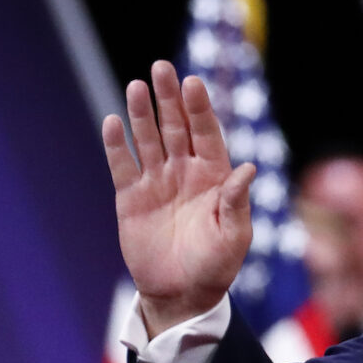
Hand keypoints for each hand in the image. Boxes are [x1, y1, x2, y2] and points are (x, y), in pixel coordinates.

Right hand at [103, 61, 254, 337]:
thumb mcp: (233, 236)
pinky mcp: (131, 198)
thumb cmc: (216, 266)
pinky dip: (117, 145)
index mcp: (214, 177)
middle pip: (176, 127)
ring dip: (141, 114)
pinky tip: (112, 122)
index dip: (199, 109)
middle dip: (169, 98)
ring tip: (136, 86)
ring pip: (148, 140)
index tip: (193, 83)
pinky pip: (123, 166)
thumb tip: (249, 168)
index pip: (207, 133)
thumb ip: (236, 202)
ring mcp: (157, 183)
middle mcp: (185, 173)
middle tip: (161, 68)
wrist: (182, 294)